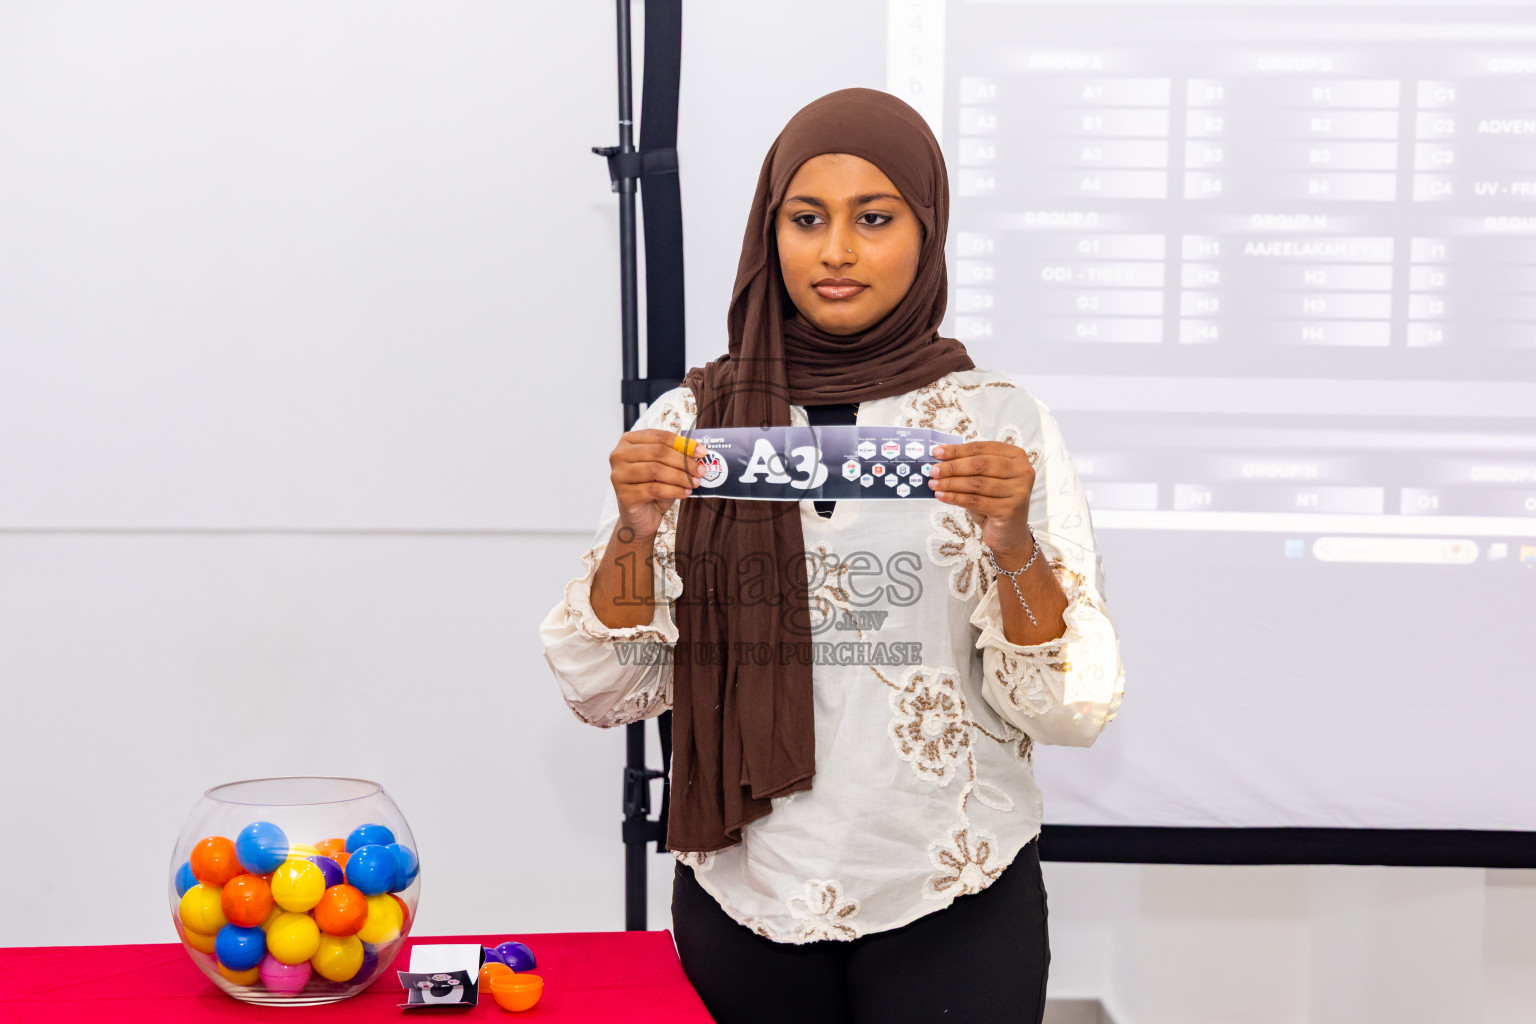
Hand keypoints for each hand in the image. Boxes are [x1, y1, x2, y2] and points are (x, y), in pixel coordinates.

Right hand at [609, 429, 707, 538]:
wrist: (641, 516)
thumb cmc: (652, 487)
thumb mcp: (666, 467)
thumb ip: (677, 455)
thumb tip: (698, 451)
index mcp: (629, 441)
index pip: (659, 436)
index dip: (683, 444)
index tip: (702, 452)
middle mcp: (619, 455)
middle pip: (658, 452)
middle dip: (684, 461)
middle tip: (701, 470)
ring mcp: (618, 474)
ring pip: (656, 470)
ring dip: (680, 477)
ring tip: (694, 483)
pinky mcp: (624, 494)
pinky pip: (654, 489)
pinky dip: (674, 490)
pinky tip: (685, 493)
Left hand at [928, 441, 1036, 564]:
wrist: (1009, 534)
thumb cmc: (994, 502)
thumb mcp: (984, 480)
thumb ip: (969, 467)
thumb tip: (939, 460)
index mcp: (1016, 456)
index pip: (982, 448)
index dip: (957, 450)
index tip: (936, 452)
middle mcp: (1022, 471)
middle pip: (980, 464)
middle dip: (953, 467)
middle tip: (933, 470)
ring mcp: (1019, 490)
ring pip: (977, 483)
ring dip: (951, 483)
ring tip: (933, 484)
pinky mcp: (1011, 509)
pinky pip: (976, 501)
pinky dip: (955, 498)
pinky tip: (941, 496)